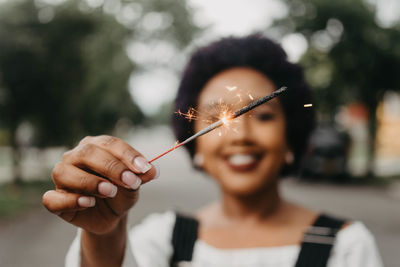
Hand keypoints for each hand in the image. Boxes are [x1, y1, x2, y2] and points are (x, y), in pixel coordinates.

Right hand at [42, 135, 157, 234]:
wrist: (112, 215)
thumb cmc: (122, 192)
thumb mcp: (134, 185)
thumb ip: (140, 176)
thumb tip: (152, 171)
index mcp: (95, 146)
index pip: (109, 143)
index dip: (127, 155)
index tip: (144, 168)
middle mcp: (75, 156)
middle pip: (87, 153)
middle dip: (112, 167)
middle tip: (131, 182)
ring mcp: (62, 176)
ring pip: (64, 172)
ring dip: (89, 182)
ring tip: (110, 191)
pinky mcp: (55, 199)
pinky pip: (52, 198)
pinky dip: (70, 200)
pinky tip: (88, 202)